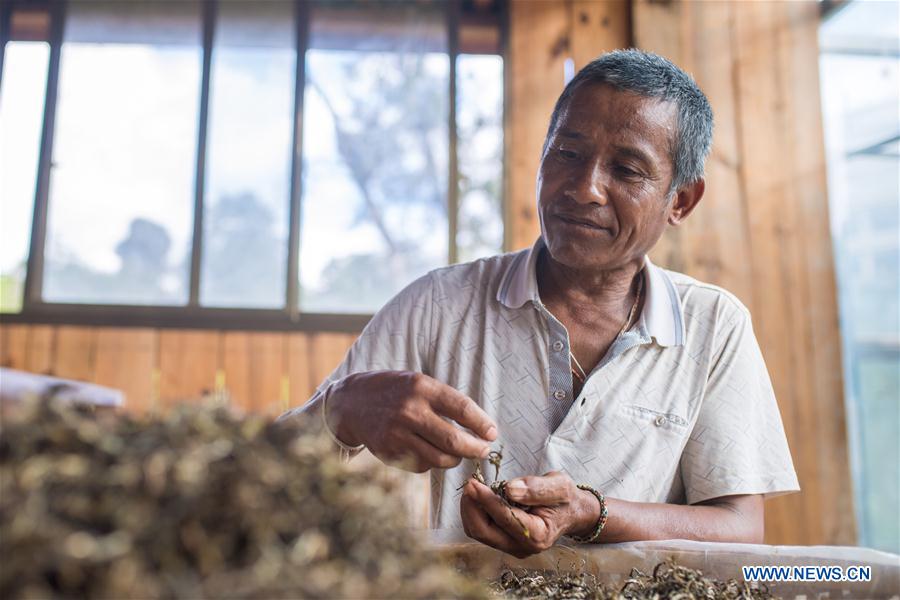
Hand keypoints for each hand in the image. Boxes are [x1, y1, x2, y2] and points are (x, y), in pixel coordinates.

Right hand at [326, 370, 497, 472]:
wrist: (351, 403)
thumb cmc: (395, 391)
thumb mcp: (419, 383)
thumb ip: (445, 401)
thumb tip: (480, 425)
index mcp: (421, 388)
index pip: (461, 408)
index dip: (482, 423)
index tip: (492, 433)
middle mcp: (409, 411)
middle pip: (453, 441)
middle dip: (475, 449)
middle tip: (483, 450)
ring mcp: (397, 434)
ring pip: (439, 459)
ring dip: (456, 459)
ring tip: (460, 453)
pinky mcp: (389, 452)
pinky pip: (421, 464)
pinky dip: (433, 462)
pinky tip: (431, 451)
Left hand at [459, 471, 599, 557]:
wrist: (569, 512)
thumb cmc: (565, 498)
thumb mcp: (559, 486)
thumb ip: (536, 488)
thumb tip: (509, 489)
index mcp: (538, 535)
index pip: (504, 518)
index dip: (486, 500)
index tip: (473, 483)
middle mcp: (523, 547)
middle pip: (483, 532)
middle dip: (471, 507)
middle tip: (469, 483)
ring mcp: (512, 547)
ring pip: (478, 532)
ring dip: (470, 509)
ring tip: (473, 487)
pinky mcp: (504, 542)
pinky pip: (481, 530)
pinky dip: (475, 512)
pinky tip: (478, 496)